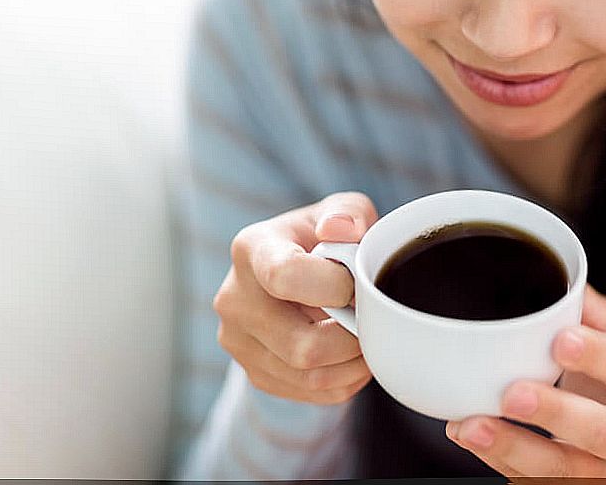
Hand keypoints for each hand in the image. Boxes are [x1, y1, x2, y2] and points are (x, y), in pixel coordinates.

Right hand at [212, 192, 376, 403]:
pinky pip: (310, 394)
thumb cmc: (324, 238)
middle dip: (352, 337)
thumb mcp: (342, 211)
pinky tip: (352, 354)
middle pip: (302, 345)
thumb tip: (342, 230)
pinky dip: (343, 380)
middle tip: (371, 318)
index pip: (285, 276)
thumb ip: (350, 213)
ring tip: (368, 336)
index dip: (334, 286)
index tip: (354, 281)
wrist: (295, 272)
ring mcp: (238, 341)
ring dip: (353, 364)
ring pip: (308, 376)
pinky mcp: (254, 372)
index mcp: (253, 249)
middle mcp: (234, 298)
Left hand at [445, 285, 605, 479]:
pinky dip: (494, 456)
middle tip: (514, 393)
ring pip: (562, 468)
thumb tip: (565, 283)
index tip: (560, 340)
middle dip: (556, 413)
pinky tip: (465, 431)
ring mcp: (601, 473)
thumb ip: (591, 310)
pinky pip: (530, 480)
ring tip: (471, 424)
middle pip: (603, 432)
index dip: (599, 357)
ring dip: (512, 445)